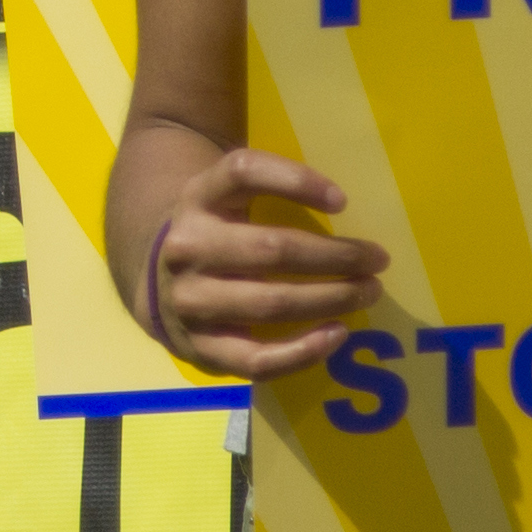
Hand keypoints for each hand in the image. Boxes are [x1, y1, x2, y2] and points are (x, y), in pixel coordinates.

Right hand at [151, 145, 391, 383]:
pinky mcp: (199, 347)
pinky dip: (303, 350)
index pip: (243, 173)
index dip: (295, 181)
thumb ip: (268, 188)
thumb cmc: (216, 233)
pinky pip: (258, 359)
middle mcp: (187, 247)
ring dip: (330, 299)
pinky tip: (337, 334)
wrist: (154, 282)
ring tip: (368, 293)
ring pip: (270, 303)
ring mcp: (189, 301)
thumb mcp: (225, 197)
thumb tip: (343, 205)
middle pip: (271, 248)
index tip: (342, 201)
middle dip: (335, 256)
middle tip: (377, 260)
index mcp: (198, 198)